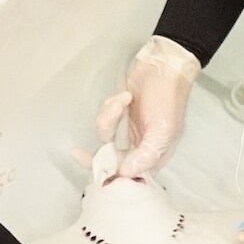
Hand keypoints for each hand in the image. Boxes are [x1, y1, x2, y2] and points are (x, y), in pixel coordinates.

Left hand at [94, 36, 200, 176]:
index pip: (129, 176)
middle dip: (96, 153)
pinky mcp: (119, 115)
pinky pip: (105, 118)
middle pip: (110, 160)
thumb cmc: (167, 100)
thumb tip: (126, 173)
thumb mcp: (163, 131)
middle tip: (76, 153)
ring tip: (123, 100)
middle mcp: (138, 147)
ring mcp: (127, 131)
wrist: (163, 67)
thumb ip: (145, 155)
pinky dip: (112, 106)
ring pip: (105, 135)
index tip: (95, 172)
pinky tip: (124, 95)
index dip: (111, 176)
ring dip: (109, 117)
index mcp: (152, 156)